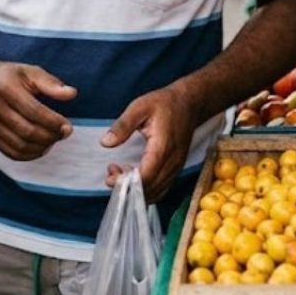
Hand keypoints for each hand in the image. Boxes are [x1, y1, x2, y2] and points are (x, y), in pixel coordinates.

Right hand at [0, 56, 75, 160]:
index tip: (67, 126)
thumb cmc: (9, 75)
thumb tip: (71, 94)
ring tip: (53, 139)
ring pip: (19, 146)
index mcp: (6, 88)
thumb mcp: (29, 72)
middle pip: (27, 131)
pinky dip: (29, 155)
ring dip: (41, 147)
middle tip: (63, 133)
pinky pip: (10, 152)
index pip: (33, 111)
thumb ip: (51, 83)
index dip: (53, 122)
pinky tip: (40, 147)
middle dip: (50, 136)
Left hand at [101, 83, 199, 202]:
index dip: (126, 182)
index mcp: (162, 148)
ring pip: (157, 191)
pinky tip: (132, 176)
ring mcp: (177, 167)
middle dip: (127, 187)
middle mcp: (173, 162)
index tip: (110, 176)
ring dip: (136, 189)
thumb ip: (122, 126)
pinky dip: (146, 188)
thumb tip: (105, 143)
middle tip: (110, 172)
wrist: (190, 103)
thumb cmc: (165, 104)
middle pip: (151, 188)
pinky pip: (162, 186)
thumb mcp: (139, 107)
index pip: (146, 176)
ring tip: (118, 172)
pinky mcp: (176, 168)